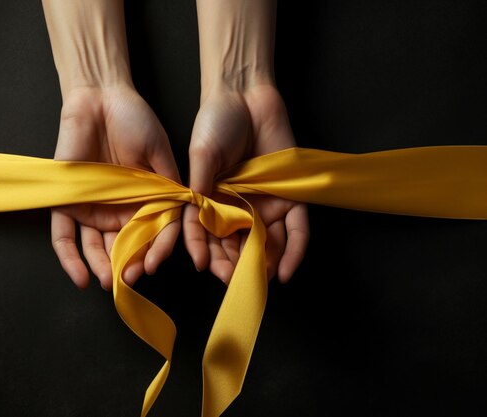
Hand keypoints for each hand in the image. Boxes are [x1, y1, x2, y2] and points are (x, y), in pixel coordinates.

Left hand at [51, 86, 179, 289]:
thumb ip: (170, 186)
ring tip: (107, 282)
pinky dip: (69, 257)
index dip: (155, 251)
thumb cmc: (135, 121)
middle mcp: (119, 210)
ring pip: (95, 247)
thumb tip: (183, 216)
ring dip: (100, 267)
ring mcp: (92, 208)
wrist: (101, 98)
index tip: (155, 264)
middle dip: (127, 266)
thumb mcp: (161, 154)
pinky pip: (64, 235)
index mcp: (144, 201)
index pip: (153, 234)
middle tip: (130, 278)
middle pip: (123, 247)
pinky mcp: (67, 201)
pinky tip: (80, 277)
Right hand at [184, 84, 308, 283]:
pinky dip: (293, 251)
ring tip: (259, 280)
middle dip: (233, 265)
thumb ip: (199, 185)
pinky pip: (296, 230)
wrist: (246, 96)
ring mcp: (265, 204)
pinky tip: (285, 271)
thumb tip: (197, 217)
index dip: (203, 250)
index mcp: (212, 200)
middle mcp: (238, 207)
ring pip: (265, 243)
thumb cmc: (216, 122)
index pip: (205, 233)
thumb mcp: (200, 155)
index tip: (203, 264)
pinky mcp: (291, 197)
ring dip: (262, 265)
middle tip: (233, 280)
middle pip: (235, 245)